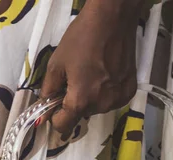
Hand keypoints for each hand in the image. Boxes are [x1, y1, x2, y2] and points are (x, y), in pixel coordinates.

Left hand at [40, 0, 143, 133]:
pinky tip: (105, 74)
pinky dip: (105, 93)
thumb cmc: (81, 39)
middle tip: (73, 80)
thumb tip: (43, 110)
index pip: (64, 126)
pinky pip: (111, 100)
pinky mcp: (129, 91)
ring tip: (91, 74)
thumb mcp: (56, 64)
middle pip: (80, 115)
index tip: (54, 107)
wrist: (112, 20)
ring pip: (96, 108)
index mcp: (80, 100)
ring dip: (90, 98)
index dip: (55, 118)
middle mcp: (101, 105)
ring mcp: (117, 100)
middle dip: (73, 103)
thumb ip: (48, 91)